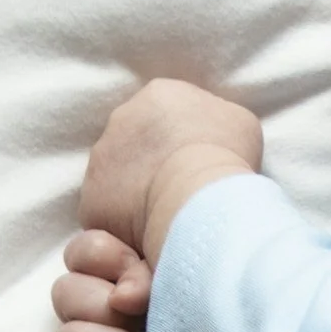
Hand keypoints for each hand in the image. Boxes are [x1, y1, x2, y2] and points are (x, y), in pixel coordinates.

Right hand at [54, 232, 226, 331]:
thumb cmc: (237, 314)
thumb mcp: (200, 263)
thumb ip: (165, 239)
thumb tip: (133, 287)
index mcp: (135, 277)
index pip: (81, 253)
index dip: (100, 255)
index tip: (141, 268)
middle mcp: (118, 317)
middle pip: (65, 295)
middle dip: (103, 301)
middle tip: (148, 312)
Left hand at [79, 78, 262, 262]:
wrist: (197, 199)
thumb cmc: (225, 159)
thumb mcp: (239, 124)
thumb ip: (218, 119)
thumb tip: (212, 132)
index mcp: (160, 96)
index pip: (163, 115)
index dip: (179, 142)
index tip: (193, 164)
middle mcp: (121, 120)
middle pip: (134, 144)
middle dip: (152, 166)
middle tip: (177, 191)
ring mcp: (100, 160)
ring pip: (116, 180)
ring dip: (135, 196)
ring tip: (165, 217)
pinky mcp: (91, 201)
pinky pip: (106, 215)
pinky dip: (124, 226)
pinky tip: (149, 235)